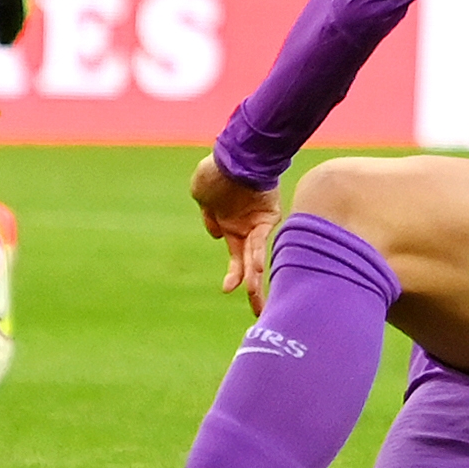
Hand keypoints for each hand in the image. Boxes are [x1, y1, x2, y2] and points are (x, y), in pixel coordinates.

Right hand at [191, 155, 280, 314]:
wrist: (232, 154)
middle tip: (259, 313)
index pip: (235, 257)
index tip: (229, 290)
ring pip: (255, 258)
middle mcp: (246, 228)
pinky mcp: (266, 216)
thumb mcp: (201, 193)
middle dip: (252, 289)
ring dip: (254, 280)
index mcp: (229, 226)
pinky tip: (253, 273)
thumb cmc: (215, 171)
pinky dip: (254, 257)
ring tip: (257, 301)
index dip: (234, 275)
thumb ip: (208, 215)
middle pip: (249, 264)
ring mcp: (257, 224)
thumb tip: (216, 233)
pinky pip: (259, 242)